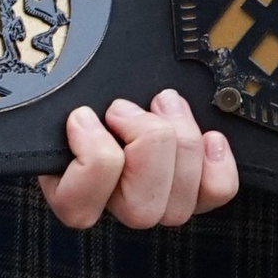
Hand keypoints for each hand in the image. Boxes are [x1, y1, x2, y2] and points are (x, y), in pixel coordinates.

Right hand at [39, 87, 238, 231]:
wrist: (110, 67)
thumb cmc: (78, 75)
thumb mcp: (61, 77)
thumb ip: (61, 91)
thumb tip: (74, 100)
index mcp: (67, 184)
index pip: (78, 207)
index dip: (90, 156)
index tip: (82, 115)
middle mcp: (112, 202)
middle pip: (140, 209)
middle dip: (145, 143)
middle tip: (130, 107)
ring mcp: (154, 197)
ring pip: (177, 206)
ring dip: (179, 143)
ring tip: (166, 104)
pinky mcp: (191, 187)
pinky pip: (215, 193)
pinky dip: (217, 165)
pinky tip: (209, 136)